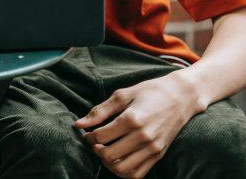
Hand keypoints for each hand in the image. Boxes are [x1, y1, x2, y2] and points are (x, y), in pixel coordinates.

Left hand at [74, 72, 203, 177]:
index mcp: (131, 119)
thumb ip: (100, 111)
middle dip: (96, 150)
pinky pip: (138, 174)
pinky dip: (124, 172)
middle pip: (109, 154)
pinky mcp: (159, 154)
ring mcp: (153, 148)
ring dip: (108, 163)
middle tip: (94, 142)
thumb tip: (79, 123)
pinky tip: (118, 160)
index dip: (88, 136)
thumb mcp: (123, 95)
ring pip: (123, 169)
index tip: (87, 131)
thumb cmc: (150, 91)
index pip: (100, 136)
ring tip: (105, 151)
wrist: (182, 96)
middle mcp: (143, 136)